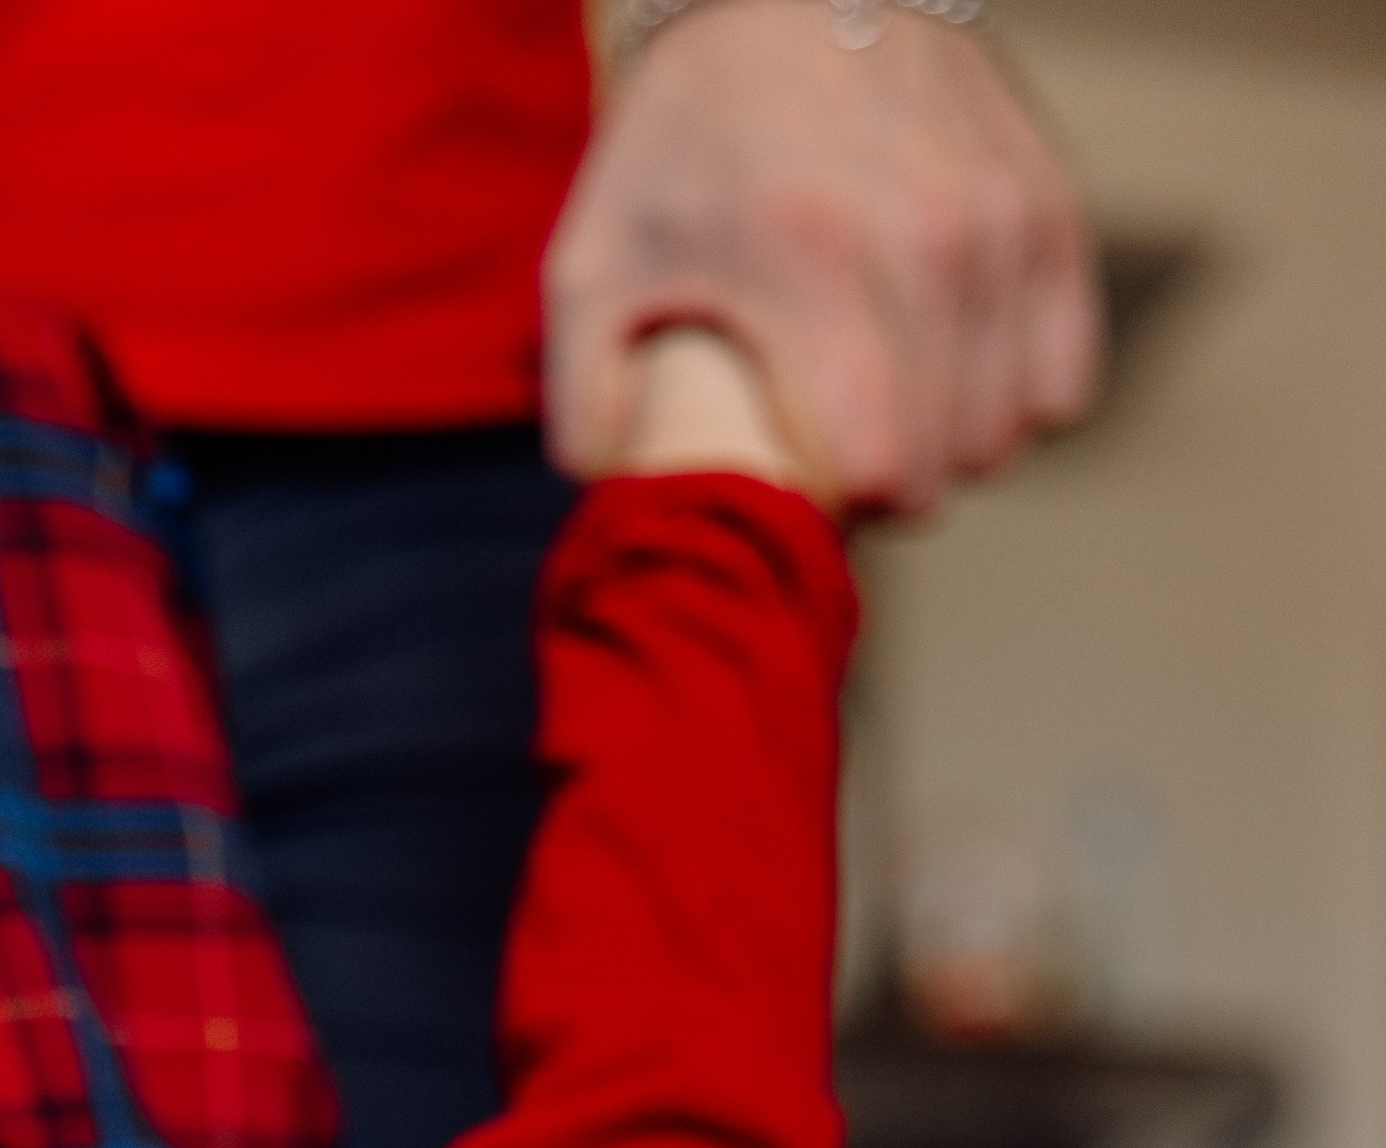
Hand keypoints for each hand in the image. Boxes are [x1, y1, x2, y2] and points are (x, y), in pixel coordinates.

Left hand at [545, 0, 1099, 515]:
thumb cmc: (681, 143)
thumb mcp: (595, 262)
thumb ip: (584, 399)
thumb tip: (629, 497)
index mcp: (815, 266)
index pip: (884, 467)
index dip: (845, 503)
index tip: (807, 478)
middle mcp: (928, 240)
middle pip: (951, 462)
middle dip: (895, 486)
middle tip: (842, 450)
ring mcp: (1000, 220)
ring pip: (1010, 430)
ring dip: (953, 447)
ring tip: (895, 413)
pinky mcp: (1050, 204)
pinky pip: (1064, 376)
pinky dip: (1019, 398)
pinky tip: (958, 378)